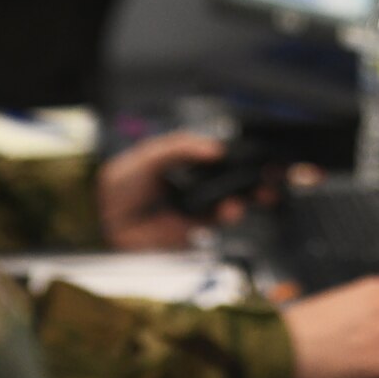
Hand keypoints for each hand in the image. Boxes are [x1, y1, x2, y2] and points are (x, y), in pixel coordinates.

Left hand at [97, 132, 249, 249]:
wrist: (106, 214)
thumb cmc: (125, 179)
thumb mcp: (153, 153)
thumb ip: (183, 147)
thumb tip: (215, 149)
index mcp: (192, 161)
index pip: (226, 158)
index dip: (246, 158)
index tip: (264, 157)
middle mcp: (200, 184)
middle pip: (237, 182)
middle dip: (259, 180)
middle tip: (272, 177)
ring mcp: (200, 208)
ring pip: (234, 202)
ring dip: (249, 198)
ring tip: (257, 193)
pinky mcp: (195, 230)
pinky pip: (219, 222)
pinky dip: (230, 215)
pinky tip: (233, 207)